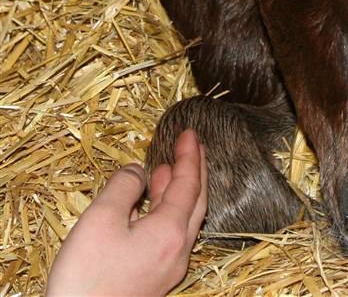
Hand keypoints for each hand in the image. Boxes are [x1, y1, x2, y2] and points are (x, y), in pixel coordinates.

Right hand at [47, 129, 206, 296]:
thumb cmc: (86, 278)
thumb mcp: (100, 219)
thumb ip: (123, 186)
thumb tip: (137, 171)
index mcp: (171, 232)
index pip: (189, 183)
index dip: (190, 155)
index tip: (191, 132)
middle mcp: (178, 250)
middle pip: (196, 200)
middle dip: (196, 170)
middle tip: (192, 147)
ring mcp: (169, 268)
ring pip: (184, 219)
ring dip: (179, 191)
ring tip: (167, 170)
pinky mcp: (155, 279)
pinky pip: (172, 235)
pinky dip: (168, 211)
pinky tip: (151, 206)